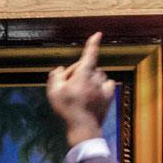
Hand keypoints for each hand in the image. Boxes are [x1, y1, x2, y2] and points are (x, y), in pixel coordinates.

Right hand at [46, 32, 115, 146]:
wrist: (83, 128)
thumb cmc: (67, 109)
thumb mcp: (53, 92)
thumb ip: (55, 77)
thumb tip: (60, 70)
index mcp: (84, 74)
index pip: (90, 55)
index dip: (93, 44)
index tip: (98, 34)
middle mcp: (96, 78)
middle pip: (88, 67)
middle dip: (79, 71)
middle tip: (69, 85)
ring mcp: (104, 88)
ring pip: (99, 75)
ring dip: (91, 77)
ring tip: (81, 89)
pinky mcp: (109, 97)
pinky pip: (108, 84)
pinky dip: (102, 84)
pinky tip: (95, 91)